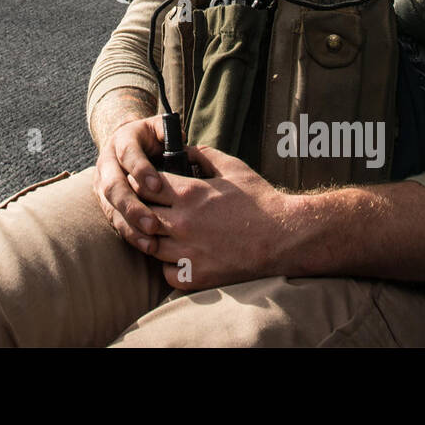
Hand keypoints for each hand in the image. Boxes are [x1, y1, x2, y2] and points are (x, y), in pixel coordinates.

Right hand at [93, 115, 167, 254]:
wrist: (126, 143)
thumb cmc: (151, 138)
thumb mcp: (158, 127)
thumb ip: (168, 130)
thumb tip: (178, 139)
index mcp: (122, 140)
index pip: (127, 154)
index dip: (140, 169)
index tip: (157, 186)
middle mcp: (107, 162)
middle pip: (113, 186)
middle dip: (132, 206)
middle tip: (154, 224)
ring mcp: (102, 182)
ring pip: (110, 206)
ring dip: (130, 225)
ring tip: (151, 242)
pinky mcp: (104, 201)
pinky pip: (113, 219)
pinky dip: (129, 234)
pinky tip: (146, 245)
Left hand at [143, 145, 297, 290]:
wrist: (285, 237)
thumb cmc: (260, 200)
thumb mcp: (232, 167)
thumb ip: (203, 154)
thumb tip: (183, 149)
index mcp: (189, 193)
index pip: (143, 185)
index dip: (140, 183)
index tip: (144, 184)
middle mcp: (182, 223)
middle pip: (141, 215)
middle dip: (141, 209)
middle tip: (149, 207)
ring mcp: (188, 252)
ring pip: (149, 245)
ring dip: (152, 237)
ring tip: (162, 231)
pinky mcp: (197, 276)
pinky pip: (166, 273)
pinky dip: (168, 265)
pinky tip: (178, 255)